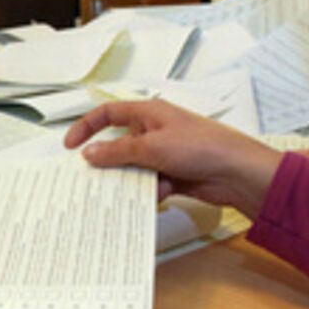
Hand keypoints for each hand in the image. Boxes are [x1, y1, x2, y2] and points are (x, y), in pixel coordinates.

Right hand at [64, 99, 281, 216]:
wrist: (237, 173)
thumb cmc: (202, 147)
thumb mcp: (152, 147)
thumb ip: (118, 151)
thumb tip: (90, 153)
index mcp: (149, 113)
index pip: (109, 113)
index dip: (87, 127)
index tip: (71, 146)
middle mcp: (155, 131)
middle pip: (120, 144)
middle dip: (110, 162)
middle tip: (94, 178)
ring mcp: (165, 154)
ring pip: (134, 168)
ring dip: (132, 179)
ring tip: (130, 190)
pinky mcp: (174, 175)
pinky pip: (150, 184)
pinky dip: (151, 191)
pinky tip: (160, 195)